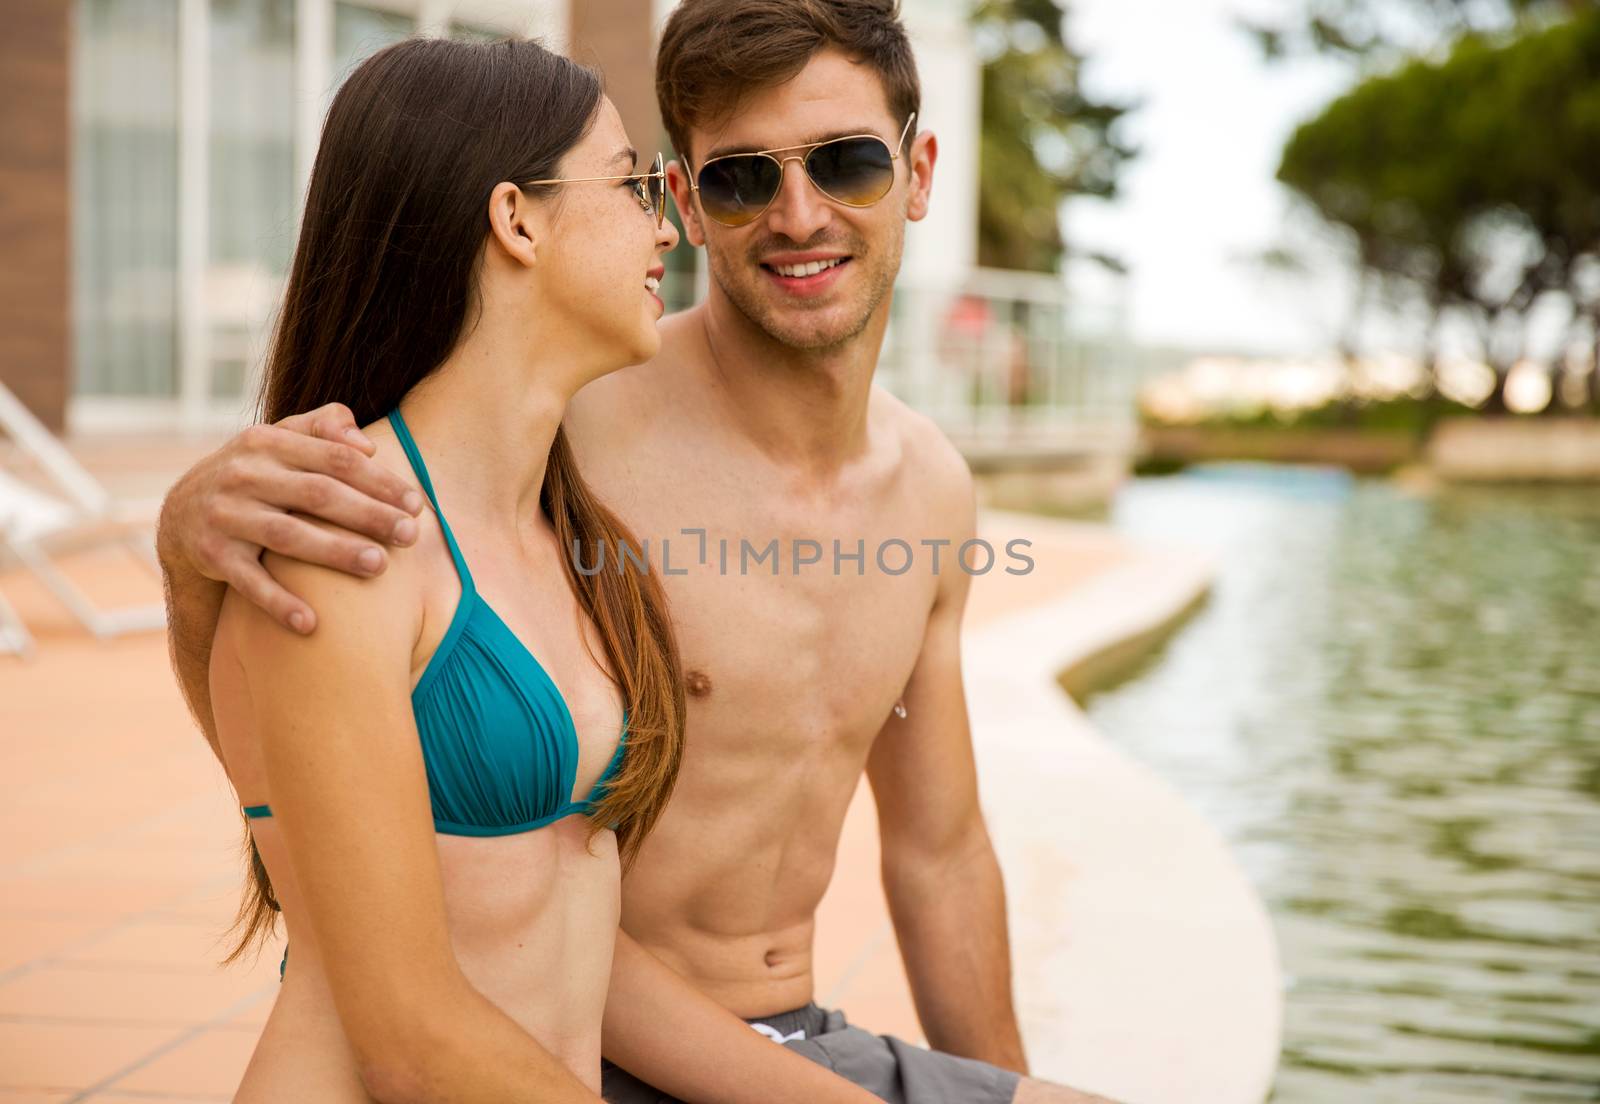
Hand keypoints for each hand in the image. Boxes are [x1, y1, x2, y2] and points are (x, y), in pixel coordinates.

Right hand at [157, 402, 423, 634]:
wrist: (181, 515)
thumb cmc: (256, 475)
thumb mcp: (281, 441)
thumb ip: (324, 428)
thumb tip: (367, 444)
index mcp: (266, 443)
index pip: (335, 459)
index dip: (379, 481)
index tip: (416, 503)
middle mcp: (242, 475)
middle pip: (318, 495)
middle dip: (369, 515)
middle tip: (410, 535)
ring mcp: (224, 516)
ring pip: (287, 536)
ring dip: (335, 552)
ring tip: (379, 566)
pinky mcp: (211, 556)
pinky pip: (249, 582)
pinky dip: (278, 602)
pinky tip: (312, 623)